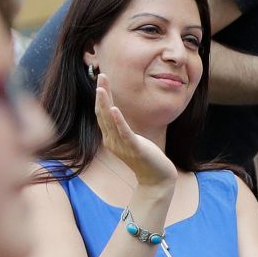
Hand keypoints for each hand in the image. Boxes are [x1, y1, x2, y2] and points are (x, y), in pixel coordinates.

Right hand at [94, 73, 176, 204]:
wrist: (156, 180)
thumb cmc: (145, 159)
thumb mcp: (131, 140)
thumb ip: (122, 128)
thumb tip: (116, 112)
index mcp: (110, 138)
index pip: (102, 114)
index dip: (101, 97)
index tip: (101, 79)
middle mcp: (112, 141)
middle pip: (103, 114)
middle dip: (101, 95)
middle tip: (100, 76)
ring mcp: (122, 146)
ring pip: (110, 122)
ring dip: (105, 104)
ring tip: (101, 88)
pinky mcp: (135, 149)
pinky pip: (124, 133)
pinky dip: (118, 121)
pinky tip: (114, 109)